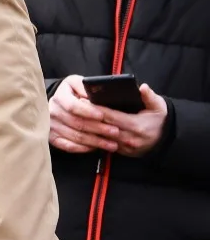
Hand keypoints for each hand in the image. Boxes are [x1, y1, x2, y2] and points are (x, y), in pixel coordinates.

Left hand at [49, 77, 167, 156]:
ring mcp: (124, 148)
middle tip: (73, 107)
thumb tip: (142, 87)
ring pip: (100, 138)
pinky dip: (93, 136)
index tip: (83, 100)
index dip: (96, 109)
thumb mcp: (159, 107)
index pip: (111, 116)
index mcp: (137, 126)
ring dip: (88, 128)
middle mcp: (129, 139)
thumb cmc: (159, 120)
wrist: (166, 139)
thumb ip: (150, 97)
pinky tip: (83, 128)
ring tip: (74, 116)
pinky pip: (103, 145)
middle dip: (88, 117)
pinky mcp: (121, 152)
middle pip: (102, 127)